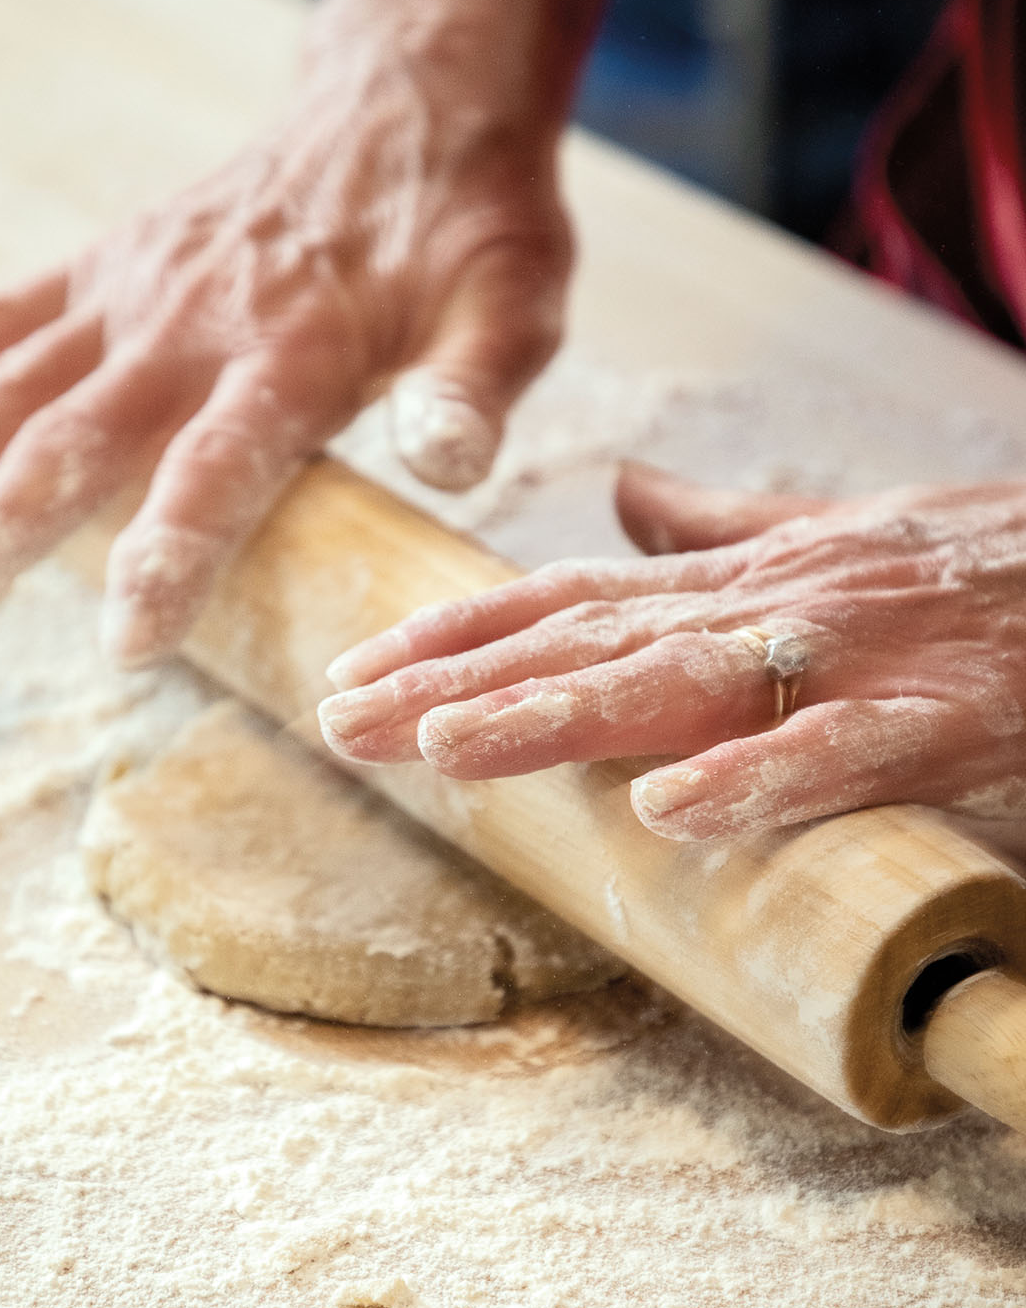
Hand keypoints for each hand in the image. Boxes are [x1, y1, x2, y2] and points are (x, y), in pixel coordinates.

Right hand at [0, 28, 568, 663]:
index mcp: (295, 355)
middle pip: (74, 444)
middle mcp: (193, 325)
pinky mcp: (108, 266)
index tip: (122, 646)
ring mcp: (136, 292)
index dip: (168, 558)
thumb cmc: (470, 229)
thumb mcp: (511, 306)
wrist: (411, 107)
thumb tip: (447, 463)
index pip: (217, 471)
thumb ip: (474, 388)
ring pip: (9, 389)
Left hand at [318, 462, 1025, 838]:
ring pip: (680, 684)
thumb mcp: (828, 531)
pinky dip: (753, 779)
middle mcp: (770, 605)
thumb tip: (624, 496)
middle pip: (586, 640)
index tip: (358, 668)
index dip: (457, 630)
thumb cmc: (971, 561)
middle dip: (456, 682)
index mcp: (738, 576)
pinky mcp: (935, 720)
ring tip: (448, 748)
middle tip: (343, 721)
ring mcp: (850, 658)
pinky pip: (834, 754)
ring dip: (557, 714)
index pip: (568, 594)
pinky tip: (668, 811)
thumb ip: (718, 526)